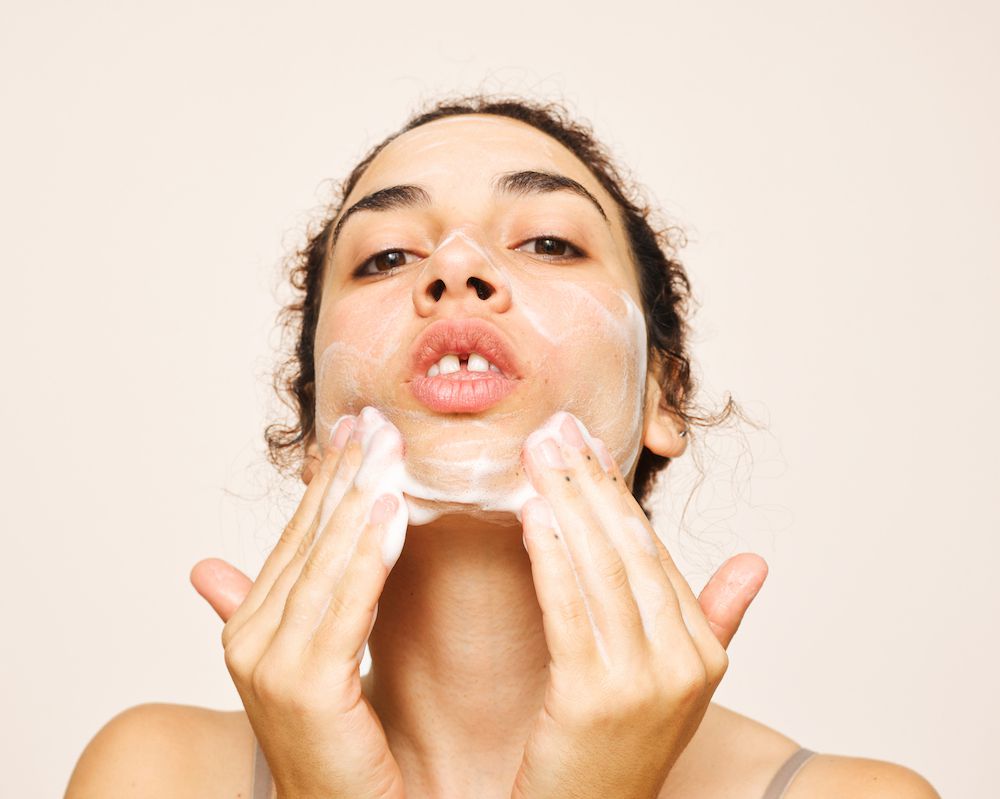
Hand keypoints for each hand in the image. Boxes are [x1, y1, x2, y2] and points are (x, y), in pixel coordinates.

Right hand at [190, 409, 408, 798]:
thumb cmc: (336, 742)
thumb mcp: (303, 664)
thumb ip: (269, 607)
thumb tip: (204, 566)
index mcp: (249, 628)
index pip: (296, 537)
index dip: (326, 481)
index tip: (357, 429)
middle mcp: (251, 641)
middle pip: (309, 539)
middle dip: (346, 475)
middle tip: (379, 421)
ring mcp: (274, 665)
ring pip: (326, 563)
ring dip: (360, 499)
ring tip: (390, 451)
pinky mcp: (309, 688)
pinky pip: (346, 607)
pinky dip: (369, 556)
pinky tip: (393, 513)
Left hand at [512, 413, 767, 798]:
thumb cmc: (621, 749)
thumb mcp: (680, 686)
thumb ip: (718, 619)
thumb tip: (756, 562)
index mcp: (702, 652)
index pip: (653, 553)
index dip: (616, 493)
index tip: (587, 444)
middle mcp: (682, 662)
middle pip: (629, 550)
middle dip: (588, 482)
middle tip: (555, 429)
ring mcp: (643, 681)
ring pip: (601, 569)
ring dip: (566, 503)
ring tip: (538, 453)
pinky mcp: (593, 699)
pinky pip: (570, 610)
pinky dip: (550, 557)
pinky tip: (530, 515)